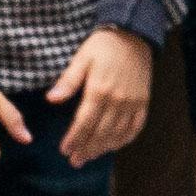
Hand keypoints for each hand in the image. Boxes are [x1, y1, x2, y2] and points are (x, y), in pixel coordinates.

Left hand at [49, 24, 154, 161]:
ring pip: (118, 133)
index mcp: (99, 90)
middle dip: (87, 149)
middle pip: (101, 133)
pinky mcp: (143, 102)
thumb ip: (68, 81)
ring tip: (91, 157)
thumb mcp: (81, 59)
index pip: (84, 122)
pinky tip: (114, 146)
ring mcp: (133, 103)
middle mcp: (118, 100)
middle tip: (75, 161)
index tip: (64, 150)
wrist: (133, 34)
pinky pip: (136, 127)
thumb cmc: (102, 46)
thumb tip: (51, 99)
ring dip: (104, 148)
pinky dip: (125, 139)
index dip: (74, 139)